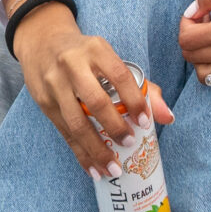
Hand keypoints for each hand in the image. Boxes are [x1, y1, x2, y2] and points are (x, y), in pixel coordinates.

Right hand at [15, 9, 172, 174]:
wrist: (43, 43)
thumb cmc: (86, 55)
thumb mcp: (110, 59)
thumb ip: (142, 86)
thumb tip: (167, 117)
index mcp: (96, 50)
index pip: (120, 76)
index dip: (134, 101)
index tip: (145, 122)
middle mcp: (73, 65)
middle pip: (96, 102)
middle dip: (115, 127)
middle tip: (129, 143)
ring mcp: (55, 85)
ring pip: (76, 123)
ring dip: (96, 149)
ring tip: (113, 168)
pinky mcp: (44, 103)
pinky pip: (65, 133)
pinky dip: (80, 154)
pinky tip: (93, 168)